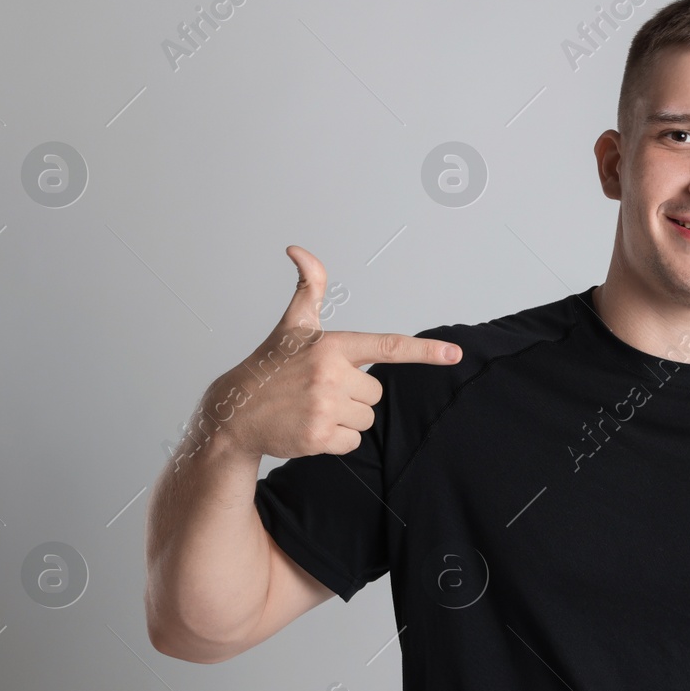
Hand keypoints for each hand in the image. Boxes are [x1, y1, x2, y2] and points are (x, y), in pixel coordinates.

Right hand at [205, 245, 462, 460]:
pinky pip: (352, 441)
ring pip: (366, 419)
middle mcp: (331, 374)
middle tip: (320, 391)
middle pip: (376, 393)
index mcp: (332, 346)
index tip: (454, 353)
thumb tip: (298, 249)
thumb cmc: (271, 365)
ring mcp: (324, 406)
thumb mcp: (292, 324)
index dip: (424, 350)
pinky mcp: (318, 436)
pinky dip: (336, 439)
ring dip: (345, 418)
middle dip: (354, 395)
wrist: (235, 412)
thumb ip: (308, 286)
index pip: (387, 346)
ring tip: (312, 408)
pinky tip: (310, 428)